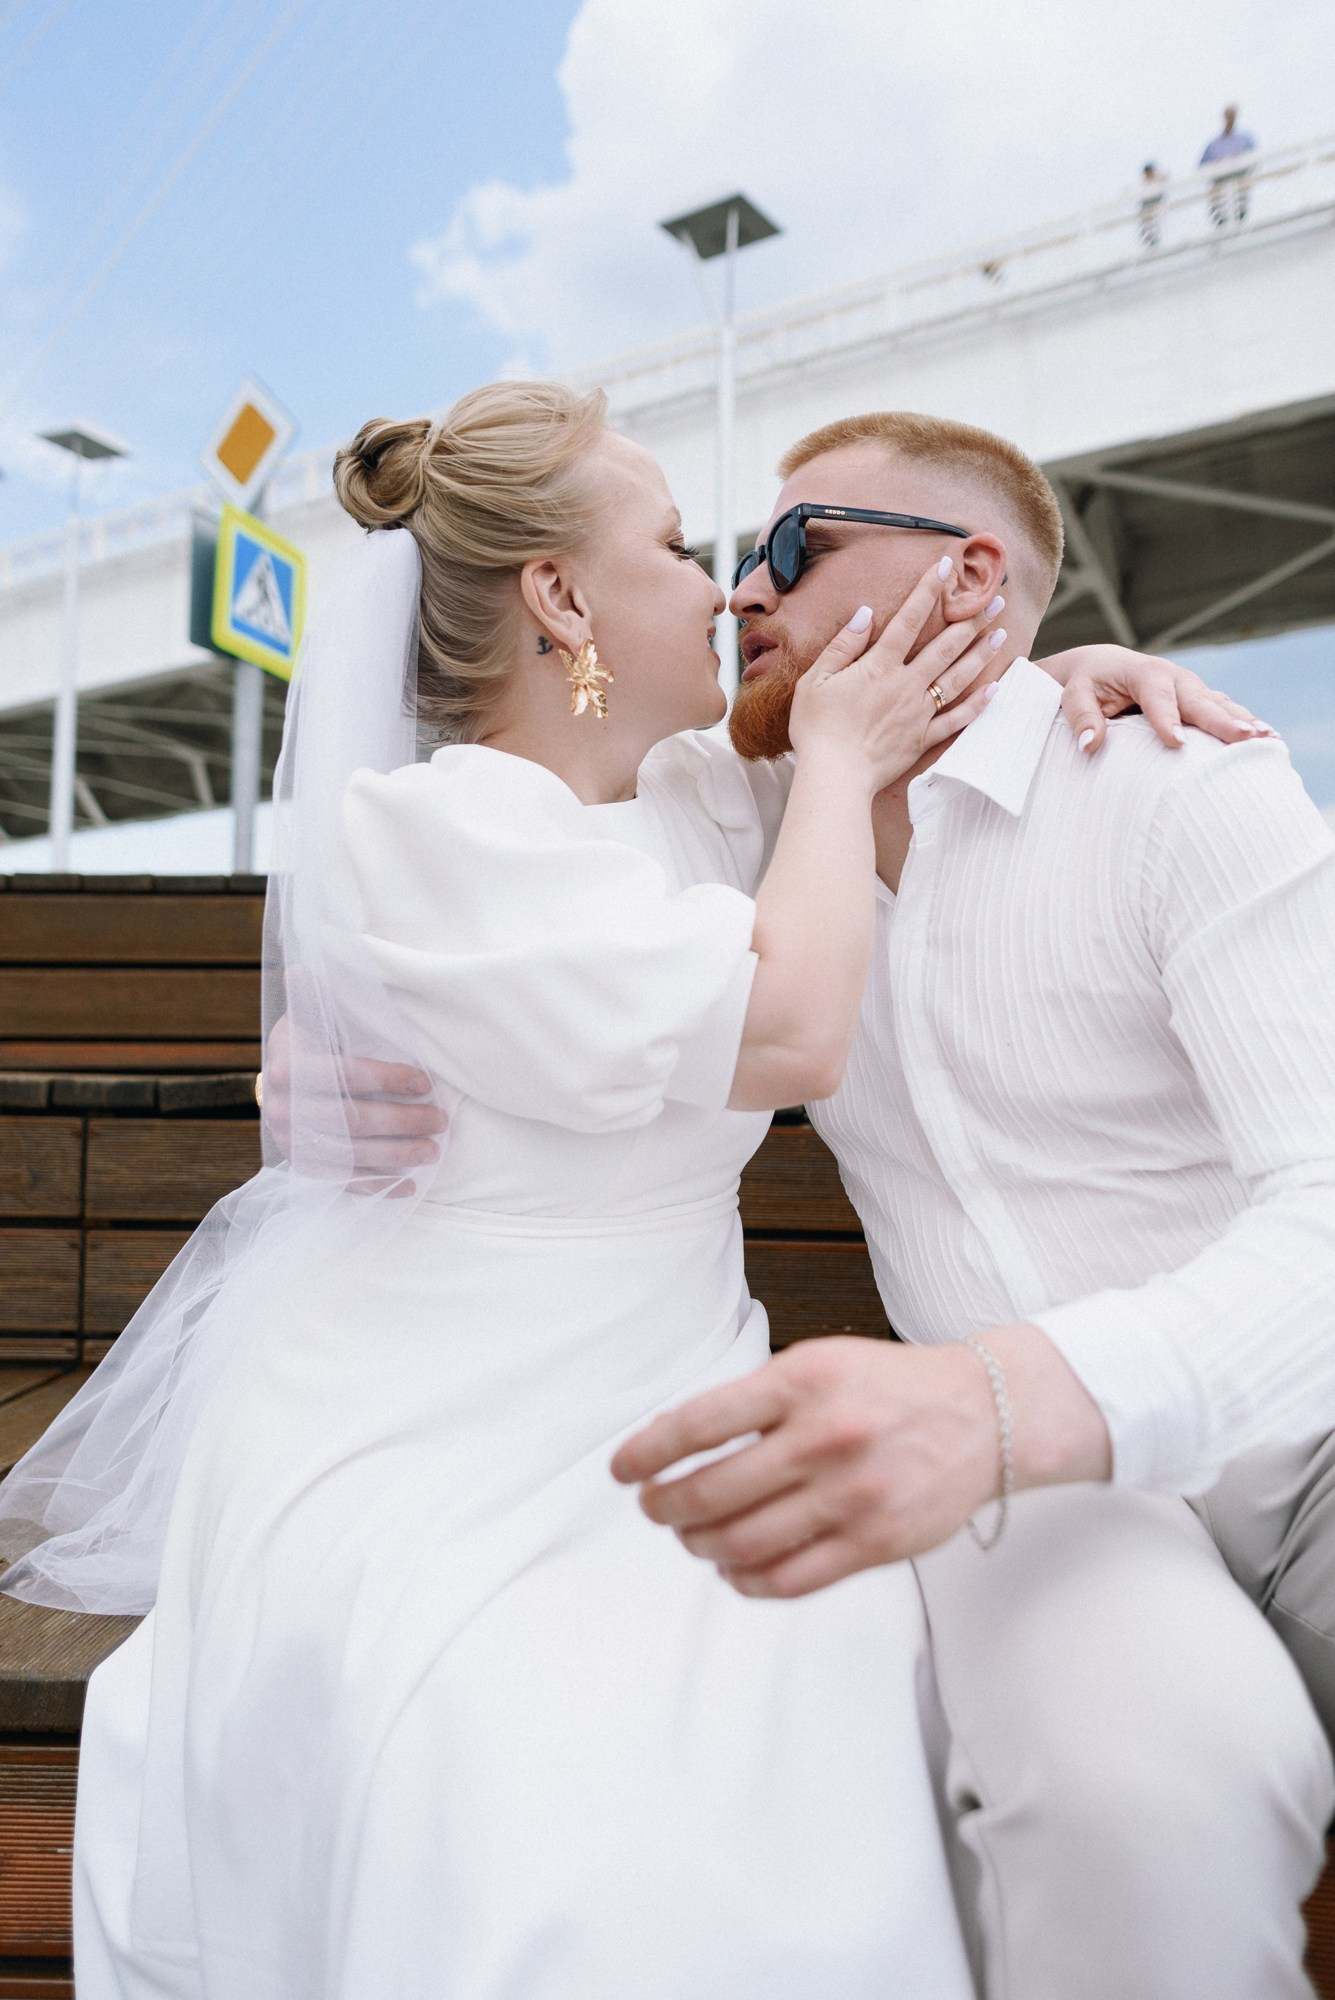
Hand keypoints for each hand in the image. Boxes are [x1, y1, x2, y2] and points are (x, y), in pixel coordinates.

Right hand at [262, 1010, 446, 1192]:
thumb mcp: (312, 1016)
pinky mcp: (302, 1167)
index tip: (427, 1081)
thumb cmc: (311, 1041)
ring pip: (348, 1156)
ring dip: (394, 1157)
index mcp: (289, 1067)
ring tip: (433, 1151)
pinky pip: (341, 1183)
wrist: (280, 1082)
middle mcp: (283, 1110)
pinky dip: (375, 1187)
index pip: (345, 1077)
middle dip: (401, 1123)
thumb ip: (315, 998)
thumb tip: (304, 966)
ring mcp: (291, 1143)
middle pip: (350, 1121)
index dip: (388, 1080)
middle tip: (441, 1120)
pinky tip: (408, 1186)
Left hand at [611, 1325, 1110, 1598]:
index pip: (698, 1423)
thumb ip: (755, 1401)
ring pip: (744, 1542)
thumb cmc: (886, 1388)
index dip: (646, 1451)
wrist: (984, 1414)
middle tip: (653, 1507)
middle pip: (712, 1492)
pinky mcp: (877, 1543)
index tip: (621, 1469)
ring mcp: (853, 1495)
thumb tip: (672, 1444)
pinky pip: (790, 1579)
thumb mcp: (818, 1363)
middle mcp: (826, 1436)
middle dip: (666, 1506)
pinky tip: (734, 1568)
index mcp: (803, 1380)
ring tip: (692, 1535)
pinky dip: (747, 1580)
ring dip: (701, 1545)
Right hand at [788, 558, 1002, 791]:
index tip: (945, 567)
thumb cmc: (817, 729)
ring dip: (981, 654)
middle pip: (945, 646)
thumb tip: (865, 613)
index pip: (908, 620)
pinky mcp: (923, 739)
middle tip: (996, 598)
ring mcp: (918, 713)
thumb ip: (843, 645)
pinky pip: (956, 720)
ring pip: (957, 678)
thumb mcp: (815, 681)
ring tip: (1001, 633)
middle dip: (971, 618)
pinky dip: (977, 705)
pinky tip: (994, 690)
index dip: (927, 591)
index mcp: (879, 667)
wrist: (834, 776)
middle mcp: (905, 685)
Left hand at [1043, 643, 1269, 753]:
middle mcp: (1174, 677)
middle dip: (1222, 720)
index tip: (1176, 744)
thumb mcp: (1072, 695)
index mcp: (1144, 673)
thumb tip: (1089, 745)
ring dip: (1243, 721)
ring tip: (1265, 738)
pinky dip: (1244, 722)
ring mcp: (1191, 688)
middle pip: (1199, 701)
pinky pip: (1224, 711)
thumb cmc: (1086, 683)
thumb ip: (1081, 717)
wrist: (1101, 666)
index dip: (1167, 720)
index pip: (1157, 698)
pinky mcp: (1199, 700)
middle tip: (1243, 738)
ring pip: (1219, 705)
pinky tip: (1266, 740)